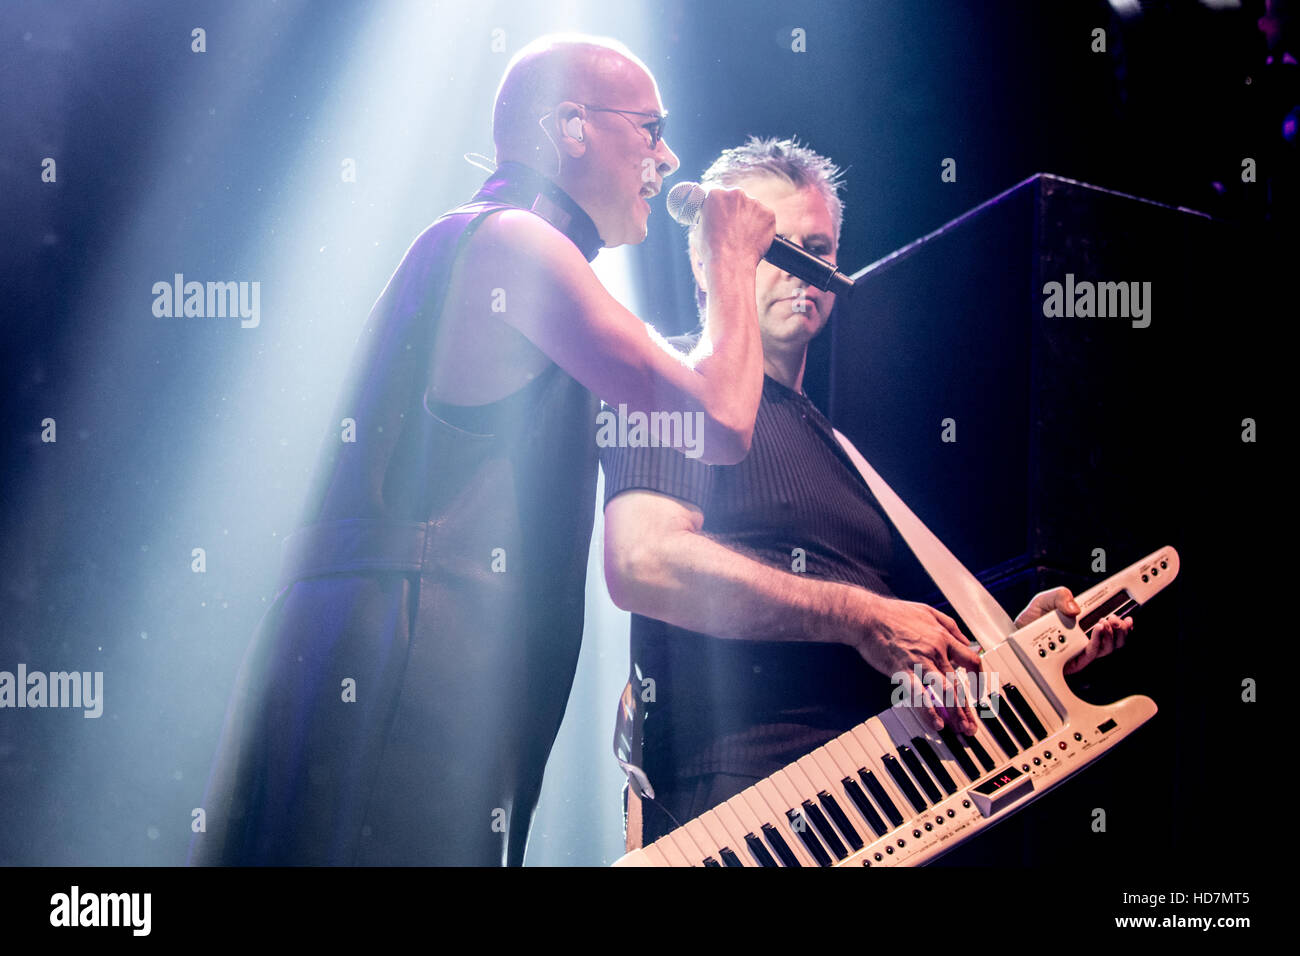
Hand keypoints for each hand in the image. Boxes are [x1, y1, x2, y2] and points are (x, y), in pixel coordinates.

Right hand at [696, 186, 775, 270]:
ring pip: (751, 207)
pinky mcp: (769, 214)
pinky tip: (753, 237)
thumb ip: (706, 218)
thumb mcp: (698, 230)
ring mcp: (755, 203)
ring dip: (748, 217)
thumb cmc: (712, 251)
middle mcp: (736, 193)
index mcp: (716, 194)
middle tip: (731, 227)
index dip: (718, 204)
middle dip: (734, 210)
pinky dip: (761, 226)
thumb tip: (709, 219)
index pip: (717, 193)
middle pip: (736, 198)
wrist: (731, 265)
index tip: (720, 212)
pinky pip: (765, 217)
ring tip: (742, 236)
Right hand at [851, 593, 983, 734]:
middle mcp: (936, 651)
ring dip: (956, 712)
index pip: (971, 660)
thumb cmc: (894, 613)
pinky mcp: (903, 671)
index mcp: (943, 637)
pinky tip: (936, 723)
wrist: (867, 616)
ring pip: (946, 691)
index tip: (979, 691)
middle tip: (971, 725)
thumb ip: (950, 625)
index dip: (979, 678)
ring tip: (961, 728)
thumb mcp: (928, 611)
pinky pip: (920, 695)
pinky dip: (930, 711)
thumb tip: (965, 639)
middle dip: (968, 707)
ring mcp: (920, 662)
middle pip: (959, 683)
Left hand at [1014, 586, 1132, 674]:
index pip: (1108, 618)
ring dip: (1113, 635)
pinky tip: (1098, 631)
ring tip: (1108, 622)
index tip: (1133, 606)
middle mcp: (1085, 636)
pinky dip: (1099, 642)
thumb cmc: (1030, 621)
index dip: (1124, 614)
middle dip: (1122, 627)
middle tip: (1119, 617)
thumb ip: (1060, 595)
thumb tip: (1075, 607)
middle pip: (1114, 636)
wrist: (1013, 638)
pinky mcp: (1074, 661)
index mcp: (1081, 621)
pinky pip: (1091, 654)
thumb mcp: (1044, 600)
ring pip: (1107, 647)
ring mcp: (1081, 649)